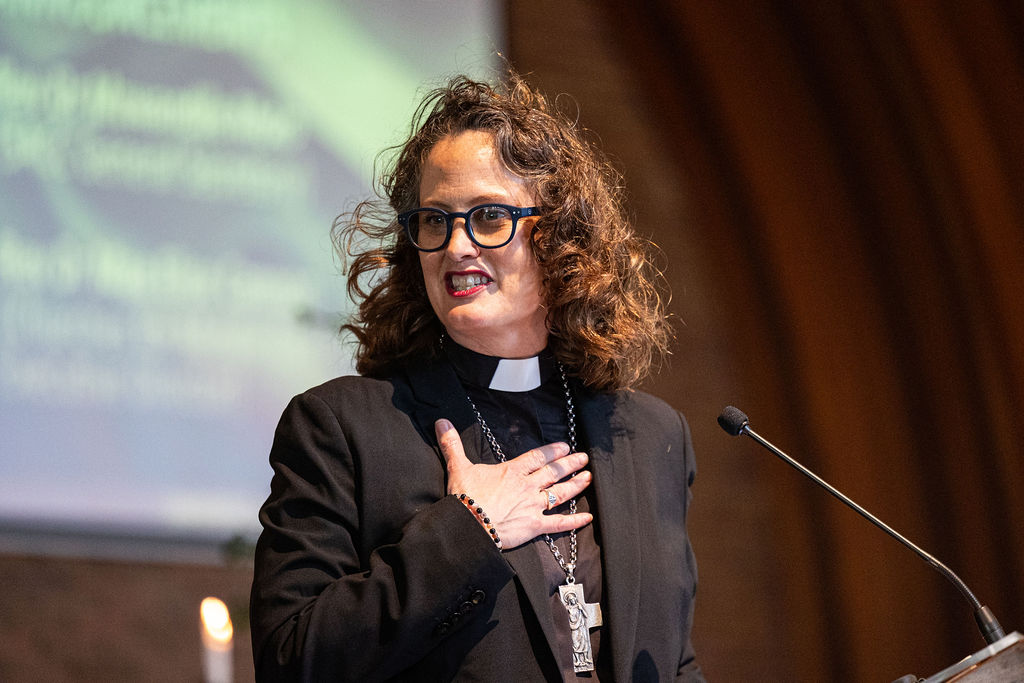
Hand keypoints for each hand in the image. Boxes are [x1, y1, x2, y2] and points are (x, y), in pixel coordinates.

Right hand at [435, 419, 593, 549]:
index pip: (537, 457)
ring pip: (560, 494)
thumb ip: (452, 445)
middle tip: (584, 458)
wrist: (468, 525)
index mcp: (512, 471)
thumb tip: (442, 422)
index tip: (565, 446)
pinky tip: (587, 518)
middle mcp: (527, 486)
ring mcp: (532, 506)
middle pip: (553, 473)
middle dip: (570, 464)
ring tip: (588, 478)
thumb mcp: (458, 467)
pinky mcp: (534, 526)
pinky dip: (574, 522)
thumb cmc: (464, 497)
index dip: (552, 451)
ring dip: (576, 485)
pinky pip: (558, 523)